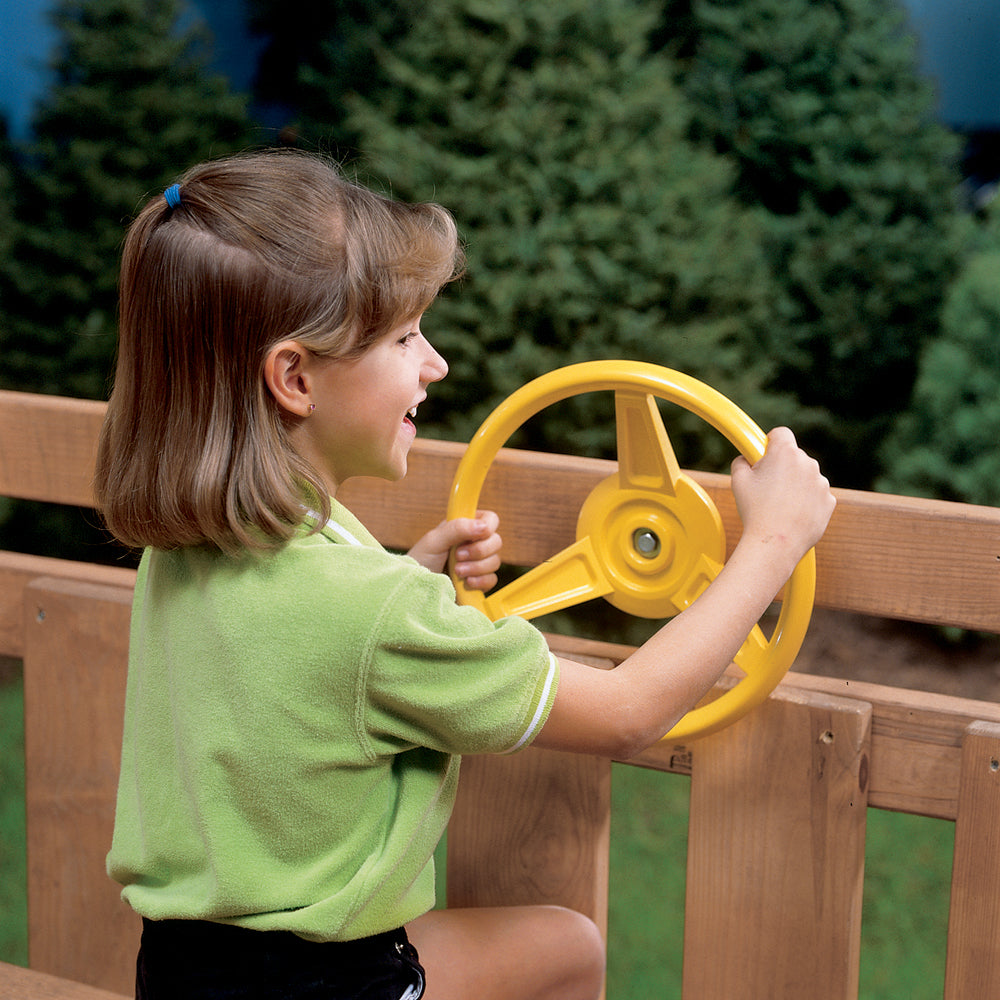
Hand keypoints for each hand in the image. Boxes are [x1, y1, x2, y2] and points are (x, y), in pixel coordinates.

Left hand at [406, 510, 502, 591]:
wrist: (415, 588)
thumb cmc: (420, 560)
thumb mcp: (434, 540)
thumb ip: (457, 528)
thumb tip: (483, 526)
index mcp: (465, 527)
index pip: (490, 519)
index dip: (488, 527)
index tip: (476, 535)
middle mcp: (474, 543)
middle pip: (496, 541)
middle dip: (478, 551)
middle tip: (457, 557)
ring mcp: (477, 563)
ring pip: (495, 561)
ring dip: (476, 567)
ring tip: (456, 571)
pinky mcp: (479, 581)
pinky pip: (492, 579)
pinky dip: (480, 581)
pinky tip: (465, 583)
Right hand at [730, 427, 835, 563]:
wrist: (776, 542)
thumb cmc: (755, 511)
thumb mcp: (738, 480)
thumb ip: (741, 462)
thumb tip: (745, 460)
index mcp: (785, 453)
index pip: (781, 433)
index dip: (770, 442)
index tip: (763, 454)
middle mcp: (808, 463)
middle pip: (794, 456)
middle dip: (782, 466)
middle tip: (766, 486)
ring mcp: (821, 483)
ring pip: (806, 477)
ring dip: (795, 484)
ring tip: (778, 504)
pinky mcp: (829, 501)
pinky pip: (816, 495)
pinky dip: (806, 501)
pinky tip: (791, 514)